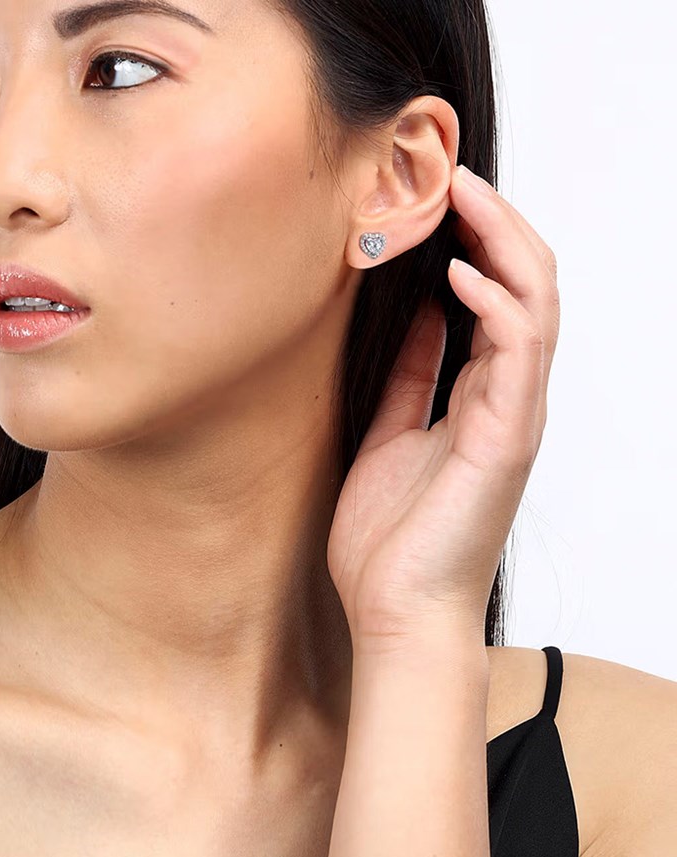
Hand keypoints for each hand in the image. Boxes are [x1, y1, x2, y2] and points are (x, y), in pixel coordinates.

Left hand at [327, 164, 560, 650]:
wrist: (397, 612)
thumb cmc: (392, 538)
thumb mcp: (391, 434)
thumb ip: (412, 376)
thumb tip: (418, 317)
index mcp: (478, 397)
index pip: (495, 297)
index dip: (473, 241)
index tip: (433, 198)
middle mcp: (505, 399)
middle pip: (524, 287)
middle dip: (493, 224)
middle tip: (451, 175)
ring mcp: (513, 418)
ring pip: (534, 306)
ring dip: (502, 244)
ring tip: (462, 196)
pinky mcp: (507, 441)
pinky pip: (517, 357)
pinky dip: (497, 308)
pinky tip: (461, 275)